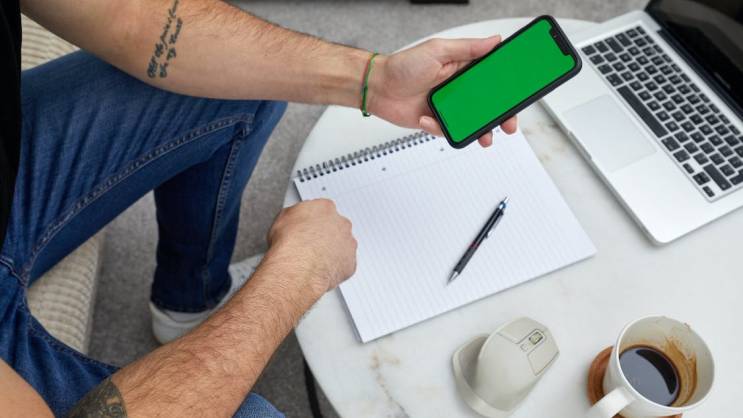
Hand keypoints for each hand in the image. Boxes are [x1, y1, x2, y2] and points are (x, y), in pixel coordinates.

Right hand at [267, 199, 357, 295]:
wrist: (298, 268)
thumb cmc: (290, 245)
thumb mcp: (282, 219)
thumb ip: (295, 215)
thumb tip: (295, 219)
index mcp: (325, 208)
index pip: (321, 209)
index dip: (312, 221)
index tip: (306, 228)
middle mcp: (341, 223)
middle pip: (335, 226)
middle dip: (325, 235)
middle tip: (310, 245)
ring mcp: (348, 243)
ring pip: (342, 245)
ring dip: (332, 251)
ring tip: (314, 260)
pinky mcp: (351, 262)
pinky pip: (344, 264)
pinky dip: (335, 267)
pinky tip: (321, 270)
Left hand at [367, 36, 517, 146]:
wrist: (377, 88)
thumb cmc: (403, 66)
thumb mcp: (438, 50)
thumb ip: (468, 48)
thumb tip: (494, 41)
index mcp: (463, 69)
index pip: (493, 78)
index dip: (508, 87)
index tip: (521, 94)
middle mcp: (459, 89)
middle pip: (489, 105)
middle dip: (502, 115)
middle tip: (509, 123)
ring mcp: (449, 107)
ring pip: (472, 122)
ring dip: (481, 130)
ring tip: (485, 136)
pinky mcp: (437, 122)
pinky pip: (448, 130)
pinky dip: (439, 128)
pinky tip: (427, 119)